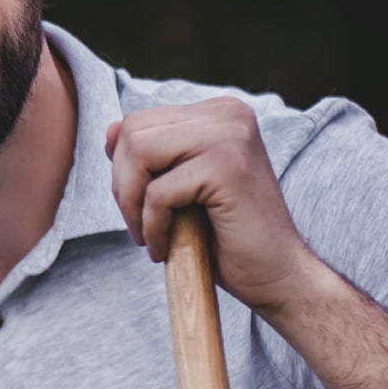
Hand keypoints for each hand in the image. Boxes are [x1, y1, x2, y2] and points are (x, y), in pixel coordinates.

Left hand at [105, 97, 317, 317]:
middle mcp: (228, 114)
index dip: (123, 169)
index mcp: (218, 113)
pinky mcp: (227, 167)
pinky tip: (165, 249)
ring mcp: (231, 135)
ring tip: (149, 236)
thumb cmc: (226, 237)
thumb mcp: (180, 187)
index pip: (139, 122)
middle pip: (133, 132)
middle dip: (122, 186)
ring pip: (139, 154)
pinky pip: (157, 193)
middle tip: (140, 225)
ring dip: (131, 205)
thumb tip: (110, 130)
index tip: (139, 206)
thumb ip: (150, 157)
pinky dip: (152, 227)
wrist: (276, 275)